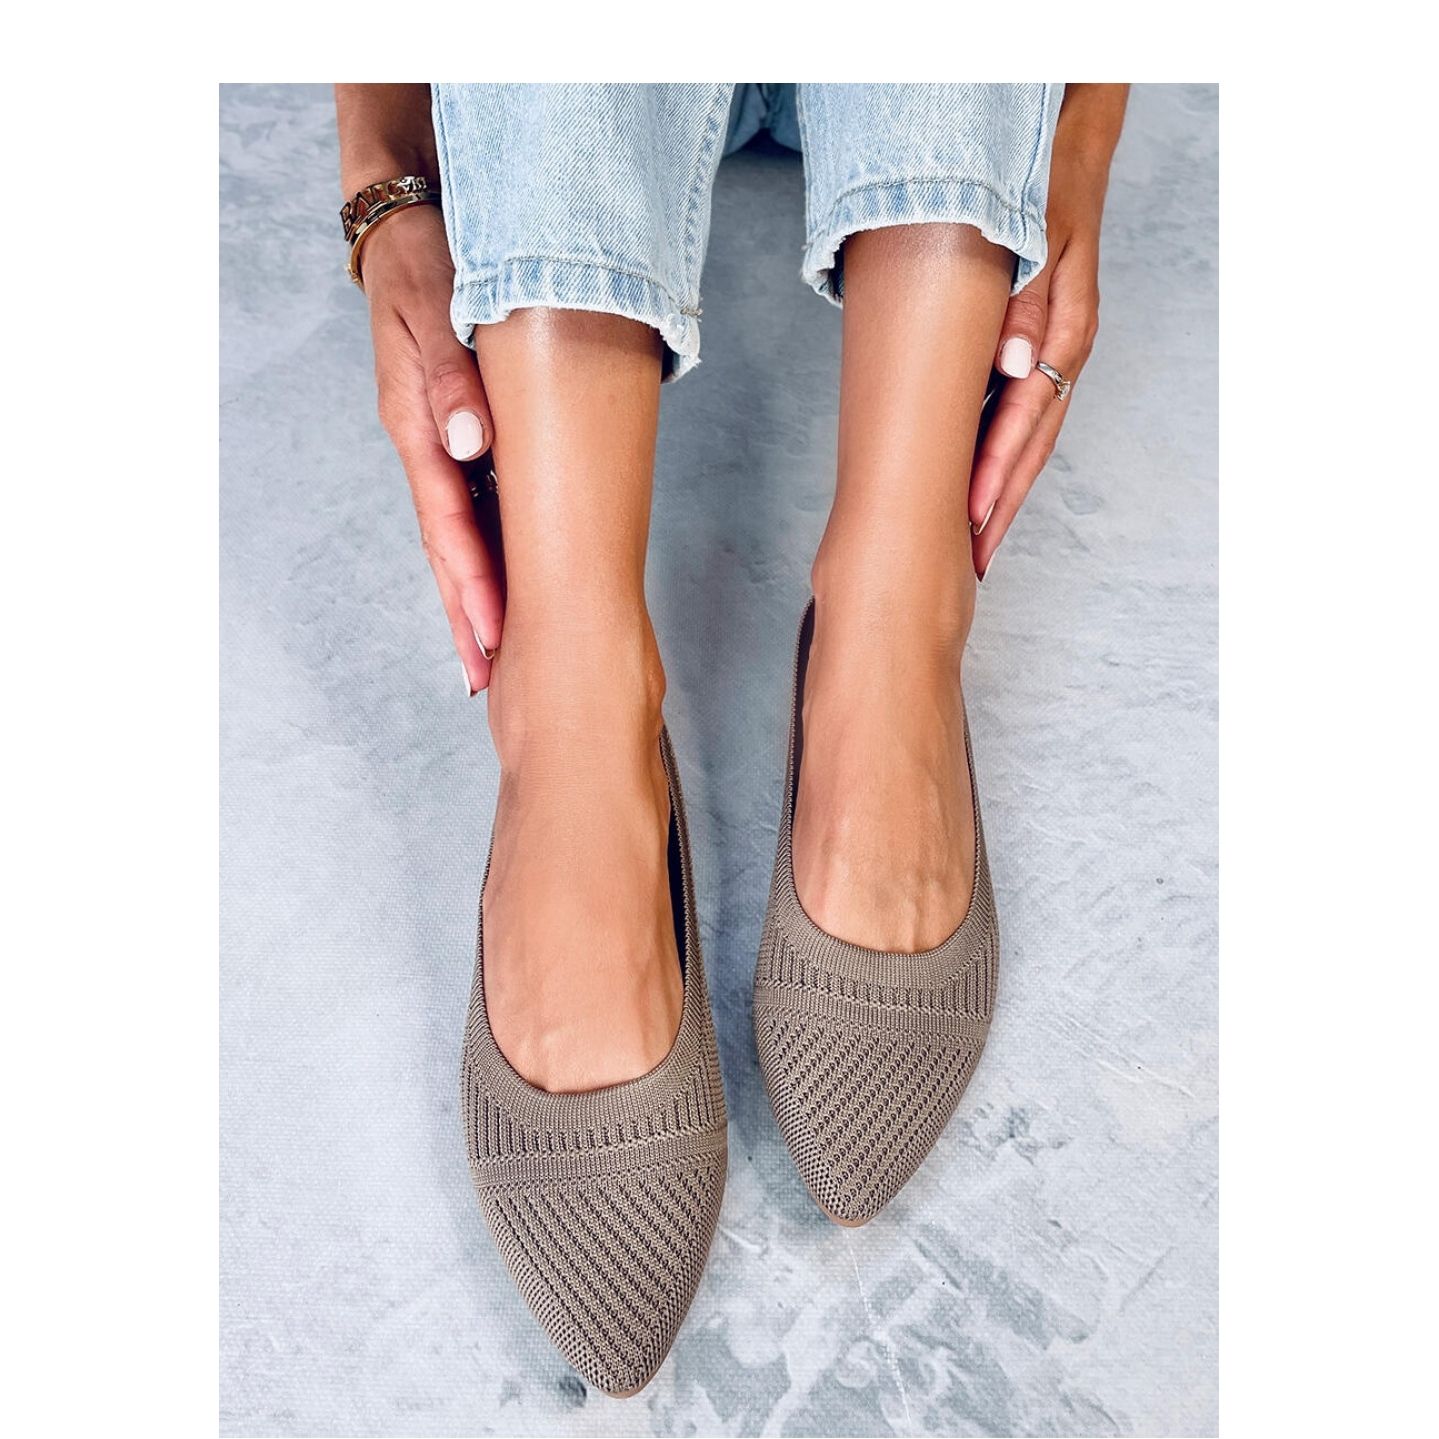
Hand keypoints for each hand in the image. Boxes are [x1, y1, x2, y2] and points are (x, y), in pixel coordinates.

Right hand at [363, 202, 502, 693]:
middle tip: (485, 678)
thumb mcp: (433, 311)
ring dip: (472, 595)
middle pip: (448, 549)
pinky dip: (482, 552)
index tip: (495, 634)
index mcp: (418, 427)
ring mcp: (439, 447)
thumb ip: (449, 379)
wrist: (410, 231)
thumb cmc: (426, 267)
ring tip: (489, 654)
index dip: (474, 582)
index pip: (450, 523)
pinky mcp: (455, 437)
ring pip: (457, 536)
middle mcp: (427, 447)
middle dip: (467, 616)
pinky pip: (469, 508)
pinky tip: (500, 582)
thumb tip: (470, 443)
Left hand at [969, 88, 1124, 579]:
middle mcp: (1062, 352)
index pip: (1023, 422)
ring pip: (1027, 436)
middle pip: (1031, 446)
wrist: (1063, 151)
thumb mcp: (1038, 237)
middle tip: (971, 561)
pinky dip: (1000, 450)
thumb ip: (1027, 304)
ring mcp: (1053, 353)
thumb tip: (1016, 369)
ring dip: (1001, 488)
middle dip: (1000, 506)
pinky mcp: (1038, 346)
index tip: (970, 524)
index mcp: (1065, 333)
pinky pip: (1019, 411)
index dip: (994, 477)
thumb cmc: (1043, 190)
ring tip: (973, 539)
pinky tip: (978, 475)